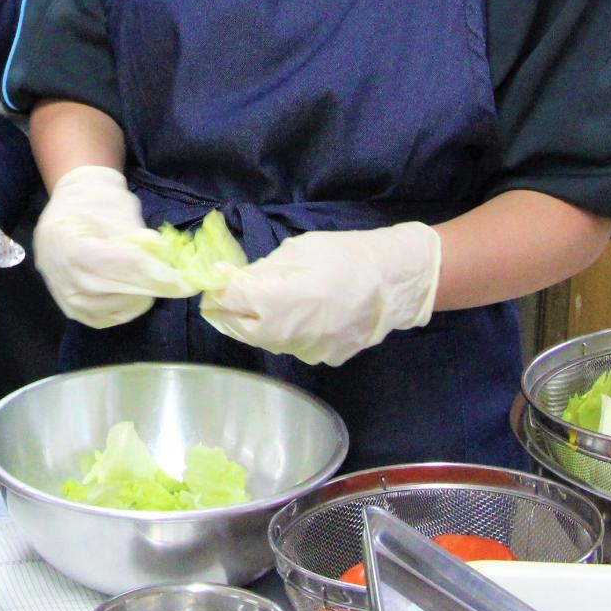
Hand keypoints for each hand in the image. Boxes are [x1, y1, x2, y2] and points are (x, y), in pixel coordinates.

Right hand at [33, 166, 189, 327]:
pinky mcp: (75, 311)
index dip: (158, 275)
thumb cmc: (94, 199)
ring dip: (144, 294)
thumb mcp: (120, 206)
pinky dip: (130, 304)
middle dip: (157, 286)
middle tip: (180, 282)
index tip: (188, 283)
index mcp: (69, 244)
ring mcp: (68, 298)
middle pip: (123, 291)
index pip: (123, 266)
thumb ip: (140, 235)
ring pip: (121, 307)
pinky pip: (112, 317)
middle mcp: (64, 278)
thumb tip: (164, 258)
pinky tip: (135, 289)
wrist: (67, 207)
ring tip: (149, 275)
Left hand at [200, 222, 440, 366]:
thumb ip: (260, 271)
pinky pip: (295, 347)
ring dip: (258, 324)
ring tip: (267, 302)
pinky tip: (302, 315)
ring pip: (266, 341)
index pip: (227, 301)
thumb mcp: (296, 251)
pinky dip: (288, 333)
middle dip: (230, 312)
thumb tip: (230, 279)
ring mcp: (306, 352)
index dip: (217, 290)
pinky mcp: (325, 360)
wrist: (394, 281)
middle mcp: (284, 335)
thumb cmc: (344, 256)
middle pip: (240, 329)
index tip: (215, 281)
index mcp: (273, 302)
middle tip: (230, 295)